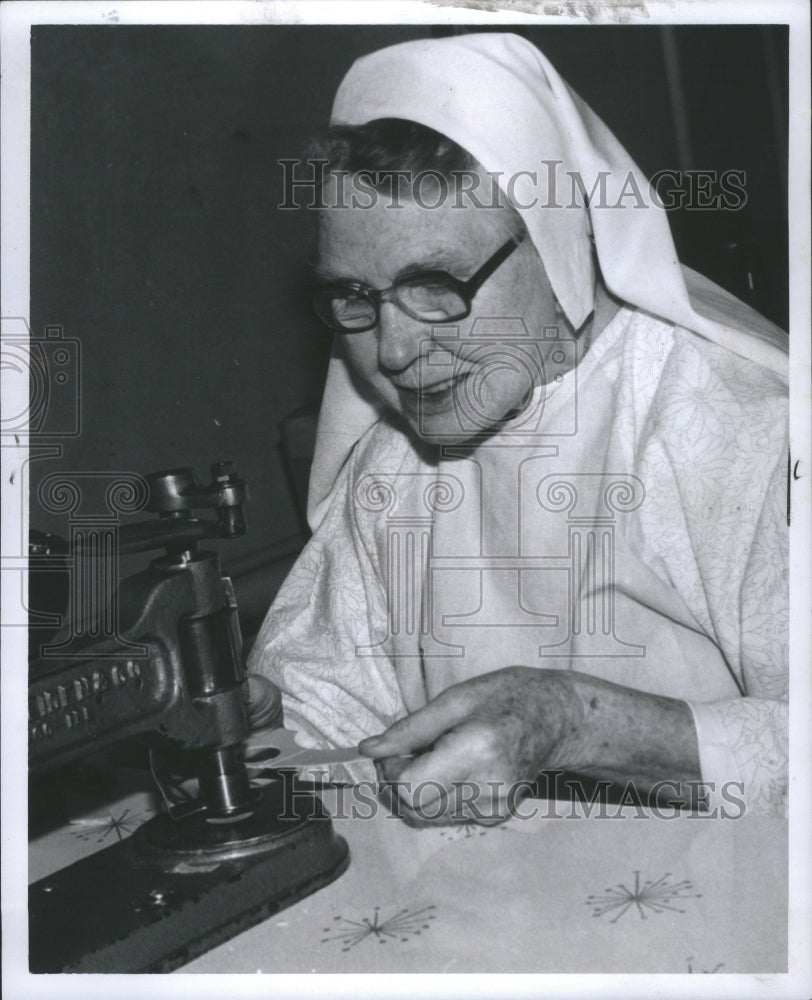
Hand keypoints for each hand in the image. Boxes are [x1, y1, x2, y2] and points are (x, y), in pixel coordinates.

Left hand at [359, 667, 700, 825]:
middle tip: (399, 753)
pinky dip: (434, 796)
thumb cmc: (508, 696)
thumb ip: (410, 728)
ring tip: (427, 756)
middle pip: (413, 808)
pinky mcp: (497, 816)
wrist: (559, 718)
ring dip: (412, 791)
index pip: (409, 786)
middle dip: (394, 785)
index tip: (389, 750)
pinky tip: (447, 768)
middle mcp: (487, 787)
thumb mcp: (456, 698)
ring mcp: (495, 807)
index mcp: (476, 750)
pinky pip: (447, 815)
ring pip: (427, 817)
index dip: (387, 771)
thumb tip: (368, 750)